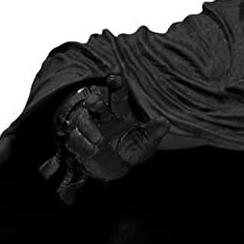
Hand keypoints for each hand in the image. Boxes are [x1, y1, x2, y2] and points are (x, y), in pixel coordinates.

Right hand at [39, 74, 168, 202]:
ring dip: (88, 127)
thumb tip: (165, 122)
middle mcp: (103, 116)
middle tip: (95, 102)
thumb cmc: (133, 146)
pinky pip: (78, 140)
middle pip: (96, 104)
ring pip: (84, 121)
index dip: (116, 85)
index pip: (118, 94)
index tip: (115, 77)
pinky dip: (84, 145)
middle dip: (95, 101)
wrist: (118, 166)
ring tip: (98, 139)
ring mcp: (90, 128)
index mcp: (121, 110)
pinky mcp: (81, 142)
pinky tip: (92, 150)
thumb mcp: (147, 141)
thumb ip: (155, 131)